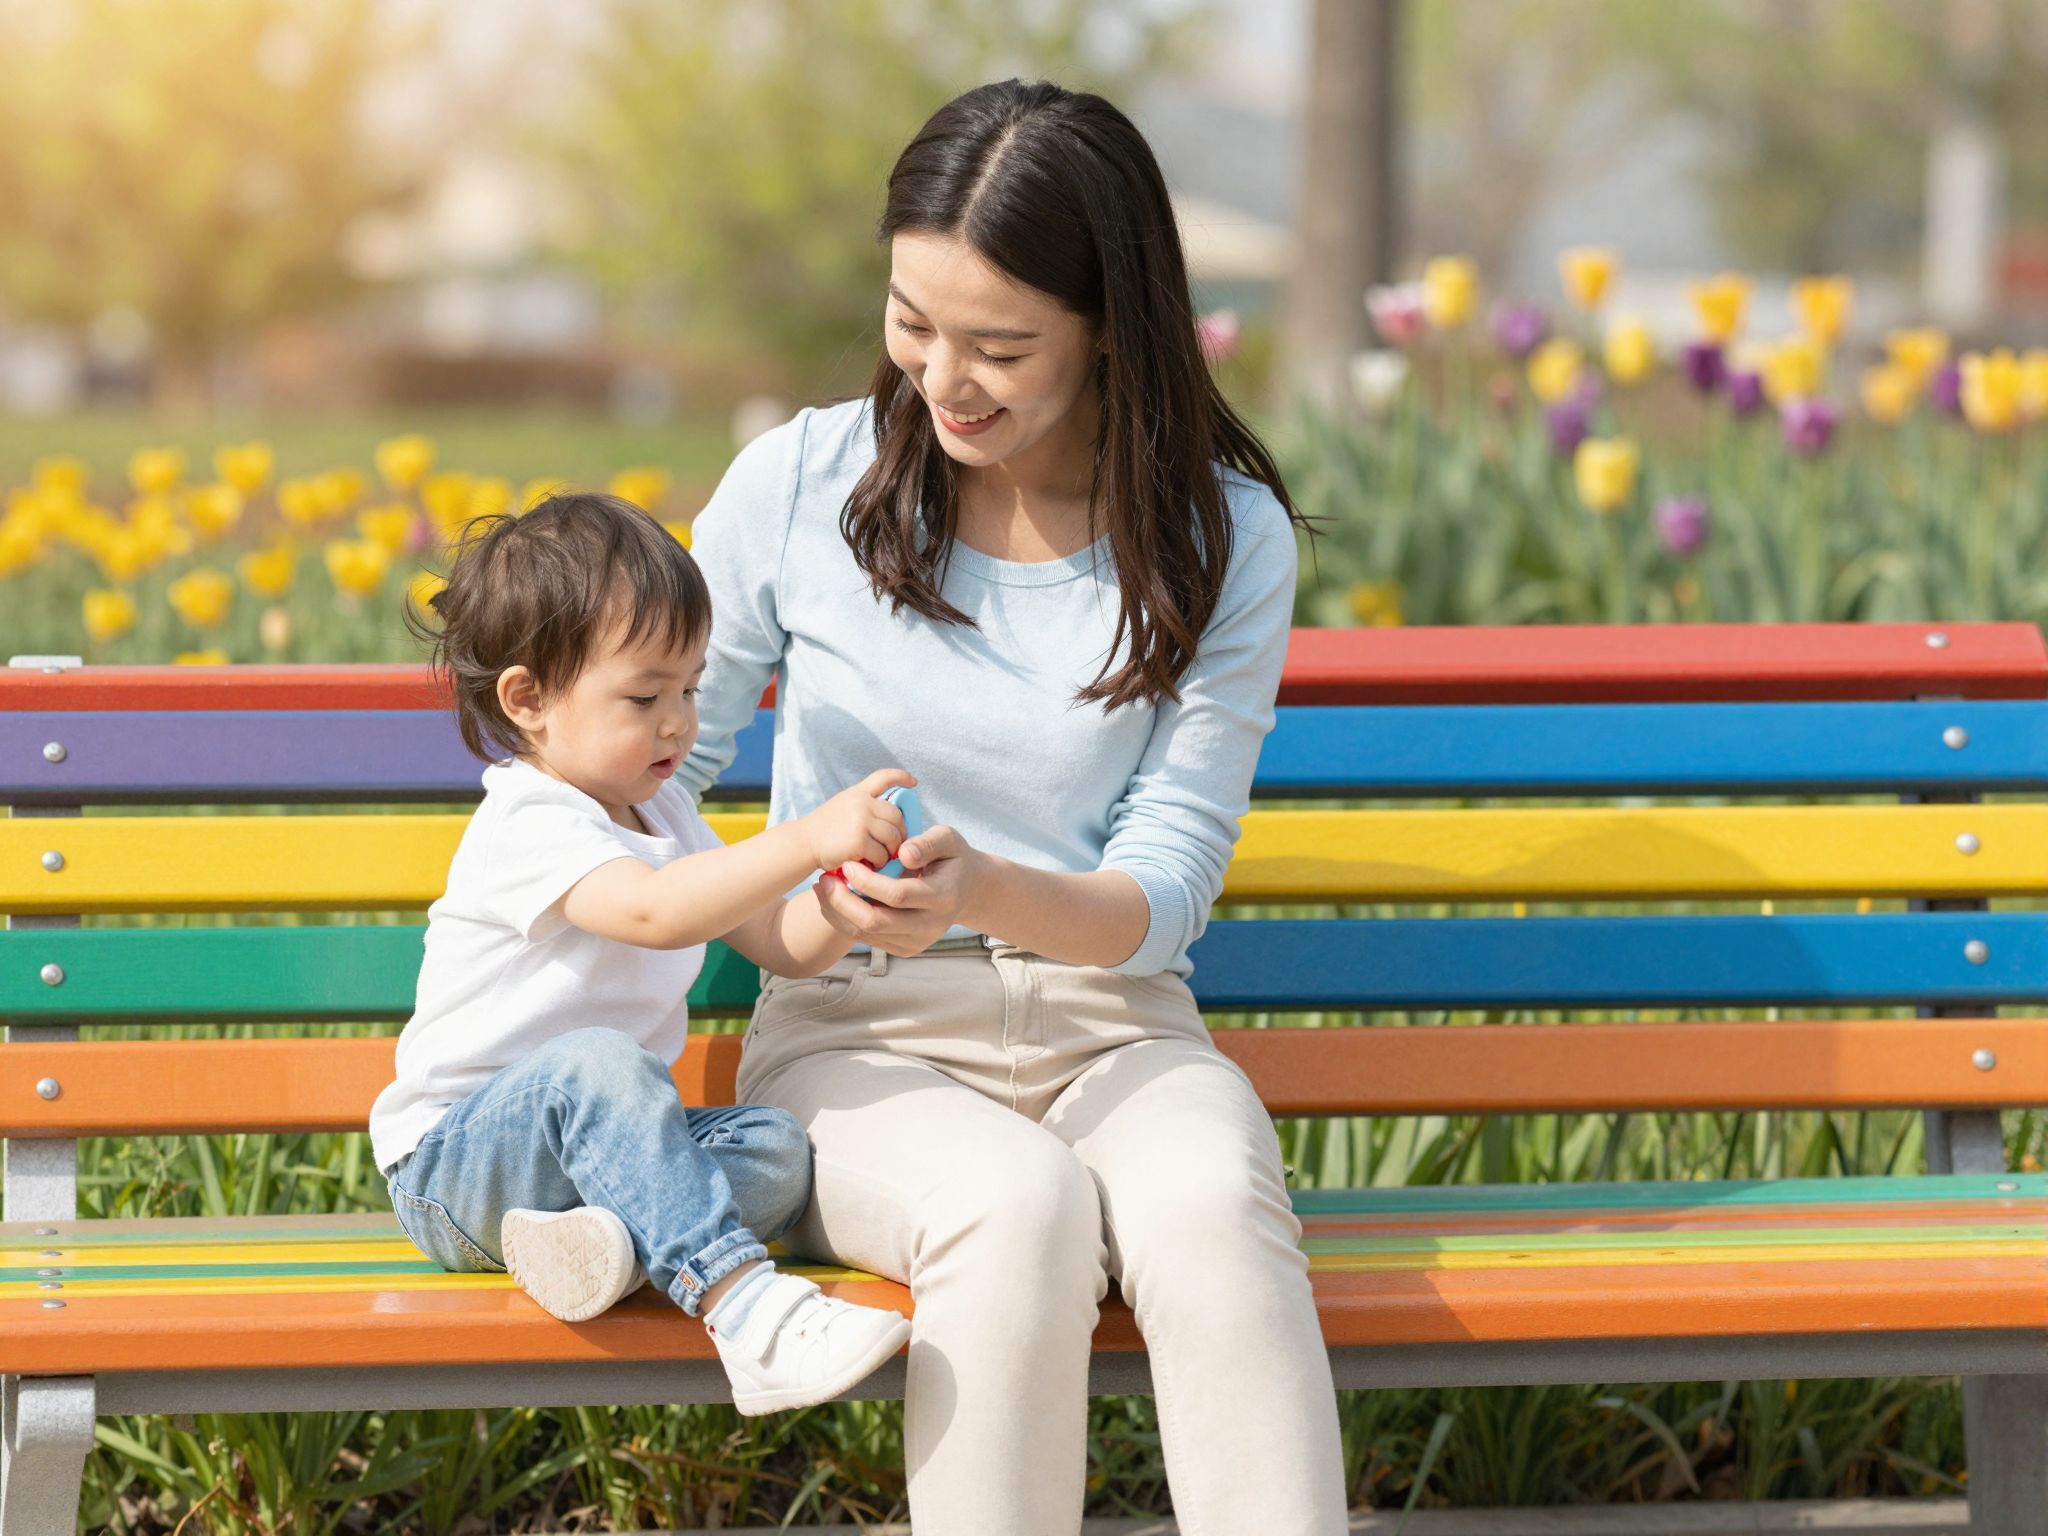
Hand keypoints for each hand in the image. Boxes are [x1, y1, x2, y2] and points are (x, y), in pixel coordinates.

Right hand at [799, 769, 914, 872]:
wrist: (802, 843)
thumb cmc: (823, 831)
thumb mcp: (841, 807)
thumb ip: (863, 807)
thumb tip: (892, 820)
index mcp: (857, 793)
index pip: (883, 777)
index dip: (901, 777)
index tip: (914, 782)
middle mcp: (861, 802)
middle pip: (896, 815)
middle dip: (900, 833)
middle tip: (894, 847)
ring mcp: (861, 820)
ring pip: (892, 836)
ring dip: (890, 850)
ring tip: (880, 858)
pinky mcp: (859, 840)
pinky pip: (882, 853)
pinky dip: (879, 862)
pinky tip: (869, 864)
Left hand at [814, 823, 982, 955]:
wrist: (966, 889)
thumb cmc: (952, 858)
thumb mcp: (948, 839)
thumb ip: (927, 843)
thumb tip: (903, 852)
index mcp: (943, 897)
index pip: (898, 895)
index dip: (868, 882)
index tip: (848, 864)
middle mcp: (931, 926)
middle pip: (876, 921)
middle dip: (843, 901)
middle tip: (825, 878)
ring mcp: (917, 942)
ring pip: (866, 934)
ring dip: (837, 911)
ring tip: (823, 886)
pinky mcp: (905, 949)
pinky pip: (866, 939)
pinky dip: (844, 920)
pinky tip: (834, 899)